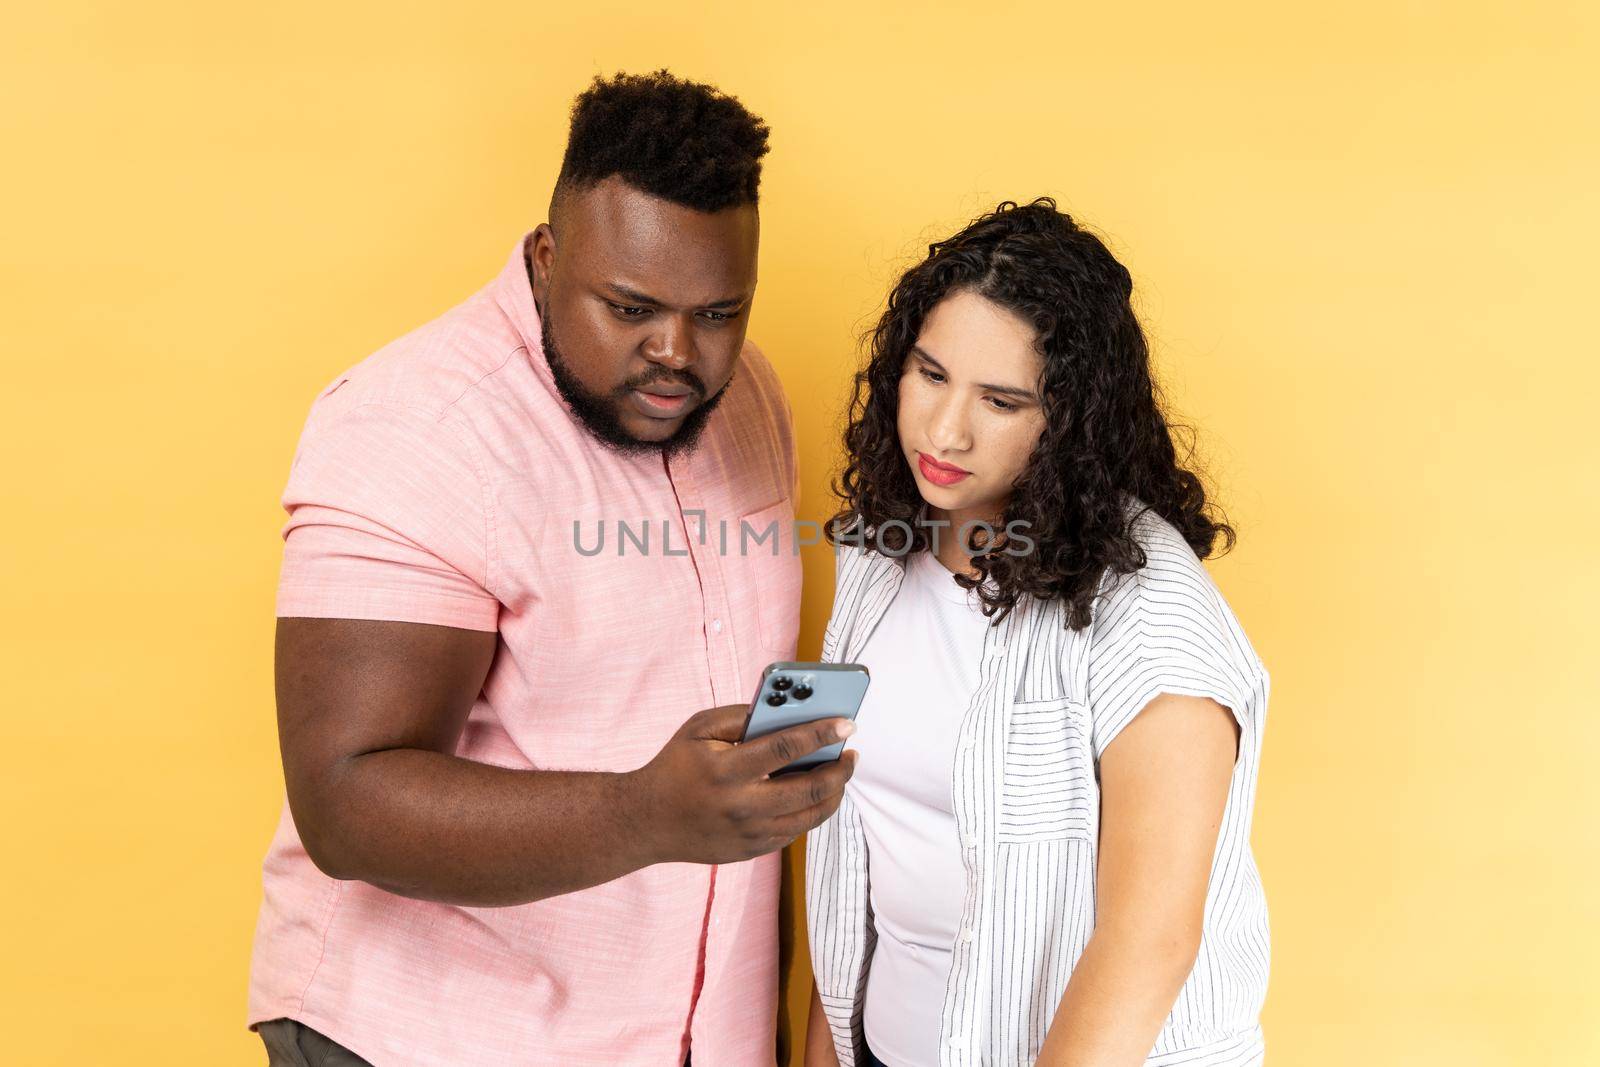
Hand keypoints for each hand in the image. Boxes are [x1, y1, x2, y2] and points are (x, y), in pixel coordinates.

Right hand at [631, 703, 858, 864]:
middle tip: (852, 752)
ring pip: (810, 816)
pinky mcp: (751, 851)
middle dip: (840, 768)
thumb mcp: (698, 729)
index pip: (786, 749)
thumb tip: (786, 712)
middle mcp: (741, 806)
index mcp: (726, 770)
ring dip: (834, 792)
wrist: (645, 822)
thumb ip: (740, 717)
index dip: (821, 734)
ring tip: (841, 772)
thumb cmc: (675, 765)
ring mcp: (748, 834)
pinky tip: (816, 793)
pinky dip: (812, 811)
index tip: (848, 723)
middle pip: (809, 789)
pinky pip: (795, 831)